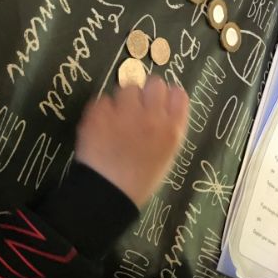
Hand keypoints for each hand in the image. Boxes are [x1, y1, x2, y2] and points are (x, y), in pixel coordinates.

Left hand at [75, 76, 188, 206]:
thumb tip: (164, 106)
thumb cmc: (141, 179)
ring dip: (123, 100)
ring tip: (117, 120)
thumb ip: (169, 128)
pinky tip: (101, 128)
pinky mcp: (99, 113)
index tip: (160, 103)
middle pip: (155, 83)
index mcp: (172, 130)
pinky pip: (103, 100)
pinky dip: (102, 111)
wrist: (107, 194)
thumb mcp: (166, 155)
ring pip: (127, 88)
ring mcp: (125, 113)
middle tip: (138, 107)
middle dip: (146, 92)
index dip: (168, 96)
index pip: (178, 94)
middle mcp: (152, 117)